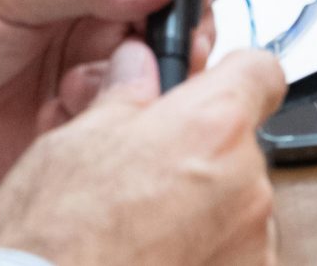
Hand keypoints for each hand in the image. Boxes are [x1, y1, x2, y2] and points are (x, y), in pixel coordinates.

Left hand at [0, 0, 235, 204]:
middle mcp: (103, 4)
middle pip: (182, 9)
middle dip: (186, 29)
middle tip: (172, 47)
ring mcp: (99, 61)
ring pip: (166, 66)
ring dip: (149, 76)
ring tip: (111, 81)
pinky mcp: (90, 114)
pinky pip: (133, 116)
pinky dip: (117, 116)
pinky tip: (74, 110)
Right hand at [0, 39, 285, 265]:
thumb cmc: (56, 236)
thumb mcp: (77, 138)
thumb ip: (127, 95)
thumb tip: (138, 68)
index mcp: (213, 126)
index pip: (260, 72)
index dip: (232, 76)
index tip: (210, 89)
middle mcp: (247, 183)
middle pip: (240, 145)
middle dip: (200, 151)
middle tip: (147, 170)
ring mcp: (251, 241)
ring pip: (237, 201)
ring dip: (202, 205)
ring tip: (143, 223)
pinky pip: (234, 249)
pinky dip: (204, 249)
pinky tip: (155, 253)